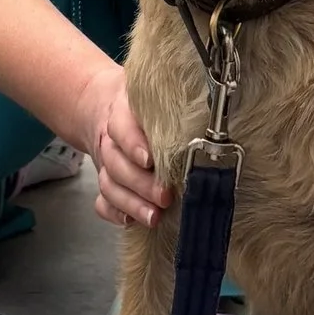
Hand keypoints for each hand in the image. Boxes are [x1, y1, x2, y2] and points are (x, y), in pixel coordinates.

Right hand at [75, 56, 168, 227]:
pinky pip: (102, 202)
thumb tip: (211, 109)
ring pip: (110, 186)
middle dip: (141, 183)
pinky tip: (130, 222)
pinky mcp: (106, 183)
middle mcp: (110, 141)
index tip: (150, 160)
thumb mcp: (153, 92)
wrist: (106, 106)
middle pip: (117, 164)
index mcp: (121, 113)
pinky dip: (113, 213)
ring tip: (154, 216)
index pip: (122, 128)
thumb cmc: (142, 104)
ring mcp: (105, 164)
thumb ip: (174, 100)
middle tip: (164, 195)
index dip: (134, 145)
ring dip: (131, 203)